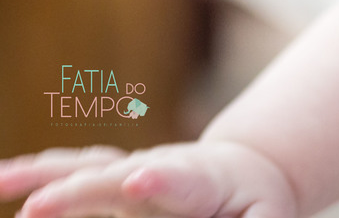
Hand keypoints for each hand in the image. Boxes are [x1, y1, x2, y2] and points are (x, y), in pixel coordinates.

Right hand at [0, 141, 296, 217]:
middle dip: (80, 191)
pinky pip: (68, 176)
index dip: (161, 181)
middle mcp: (160, 171)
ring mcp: (130, 175)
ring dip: (40, 175)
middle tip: (38, 208)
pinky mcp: (110, 184)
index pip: (182, 181)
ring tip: (0, 182)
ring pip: (84, 169)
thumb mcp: (266, 217)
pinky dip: (33, 175)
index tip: (141, 178)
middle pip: (117, 178)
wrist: (247, 172)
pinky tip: (0, 180)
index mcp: (204, 183)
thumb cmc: (255, 203)